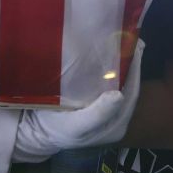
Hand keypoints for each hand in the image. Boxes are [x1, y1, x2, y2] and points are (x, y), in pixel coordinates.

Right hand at [13, 40, 143, 161]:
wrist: (36, 133)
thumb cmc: (54, 129)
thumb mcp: (75, 126)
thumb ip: (97, 114)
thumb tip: (119, 95)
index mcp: (116, 126)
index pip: (131, 93)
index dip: (134, 70)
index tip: (135, 46)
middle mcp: (116, 120)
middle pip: (128, 88)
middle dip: (130, 65)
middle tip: (130, 40)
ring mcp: (108, 114)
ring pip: (120, 85)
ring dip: (122, 66)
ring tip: (122, 44)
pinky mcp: (98, 107)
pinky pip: (110, 86)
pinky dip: (111, 71)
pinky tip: (107, 57)